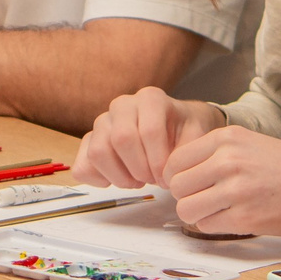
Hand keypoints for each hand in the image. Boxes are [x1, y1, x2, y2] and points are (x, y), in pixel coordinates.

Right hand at [73, 88, 224, 188]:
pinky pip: (82, 165)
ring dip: (120, 177)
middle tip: (153, 180)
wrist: (175, 127)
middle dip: (140, 169)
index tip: (167, 178)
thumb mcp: (198, 136)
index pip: (149, 131)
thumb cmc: (185, 131)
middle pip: (121, 140)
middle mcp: (122, 105)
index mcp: (150, 98)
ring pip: (98, 153)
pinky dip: (98, 180)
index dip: (158, 162)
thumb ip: (188, 152)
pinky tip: (119, 180)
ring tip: (138, 181)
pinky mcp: (89, 141)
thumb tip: (168, 174)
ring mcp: (102, 122)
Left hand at [160, 128, 280, 237]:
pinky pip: (206, 226)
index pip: (176, 161)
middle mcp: (227, 161)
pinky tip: (234, 218)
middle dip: (188, 196)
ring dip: (199, 214)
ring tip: (220, 211)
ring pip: (186, 209)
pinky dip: (215, 226)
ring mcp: (235, 190)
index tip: (192, 185)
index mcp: (227, 138)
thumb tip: (181, 175)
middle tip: (207, 200)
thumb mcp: (252, 143)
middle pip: (177, 186)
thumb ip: (218, 154)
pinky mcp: (244, 217)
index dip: (179, 177)